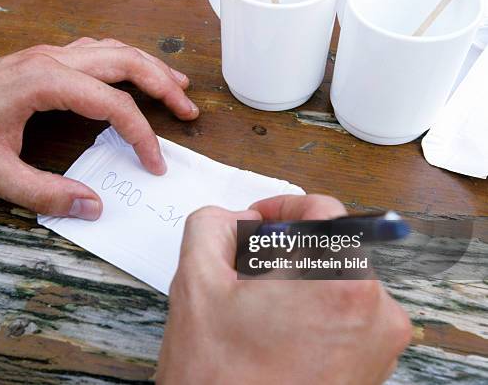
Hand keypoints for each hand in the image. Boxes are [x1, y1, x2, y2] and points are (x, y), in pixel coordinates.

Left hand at [0, 37, 198, 219]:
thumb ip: (44, 193)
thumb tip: (93, 206)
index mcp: (43, 82)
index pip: (113, 103)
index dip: (141, 135)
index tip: (153, 164)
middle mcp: (50, 60)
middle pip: (124, 60)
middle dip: (163, 83)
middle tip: (188, 109)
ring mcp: (46, 56)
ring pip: (112, 50)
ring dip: (148, 67)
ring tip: (176, 86)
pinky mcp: (41, 61)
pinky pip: (95, 52)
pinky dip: (124, 62)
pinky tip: (132, 76)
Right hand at [158, 195, 411, 384]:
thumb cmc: (221, 379)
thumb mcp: (196, 283)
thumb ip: (212, 226)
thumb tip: (237, 217)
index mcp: (340, 280)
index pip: (324, 211)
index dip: (283, 210)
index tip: (261, 224)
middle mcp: (376, 311)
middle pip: (334, 248)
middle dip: (288, 252)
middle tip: (249, 274)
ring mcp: (381, 344)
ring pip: (340, 282)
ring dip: (301, 284)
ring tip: (260, 313)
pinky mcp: (376, 368)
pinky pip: (349, 317)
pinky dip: (316, 314)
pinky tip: (279, 336)